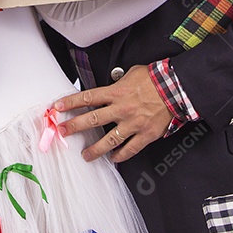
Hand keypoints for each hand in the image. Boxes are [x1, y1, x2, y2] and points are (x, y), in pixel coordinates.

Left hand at [54, 66, 172, 162]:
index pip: (87, 98)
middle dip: (74, 127)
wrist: (174, 88)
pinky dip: (120, 155)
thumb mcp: (131, 74)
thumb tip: (111, 85)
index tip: (58, 108)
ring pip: (109, 140)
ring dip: (95, 149)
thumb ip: (118, 82)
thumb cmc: (154, 79)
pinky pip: (130, 149)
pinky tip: (113, 158)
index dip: (70, 103)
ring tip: (85, 155)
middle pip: (92, 119)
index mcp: (116, 93)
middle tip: (63, 132)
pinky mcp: (145, 134)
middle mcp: (121, 109)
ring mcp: (132, 123)